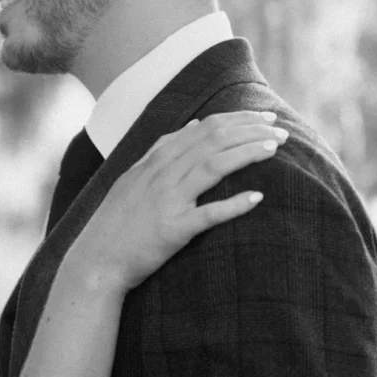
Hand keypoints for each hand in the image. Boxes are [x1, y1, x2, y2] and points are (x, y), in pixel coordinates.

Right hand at [71, 111, 286, 290]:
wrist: (96, 259)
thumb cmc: (118, 221)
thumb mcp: (135, 176)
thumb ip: (163, 150)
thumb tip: (195, 125)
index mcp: (155, 161)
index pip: (204, 128)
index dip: (239, 119)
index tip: (265, 117)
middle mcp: (161, 174)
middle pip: (213, 141)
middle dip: (251, 131)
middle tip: (281, 130)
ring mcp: (167, 201)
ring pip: (213, 166)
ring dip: (247, 154)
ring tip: (275, 149)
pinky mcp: (173, 230)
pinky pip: (207, 214)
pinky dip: (233, 204)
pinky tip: (257, 198)